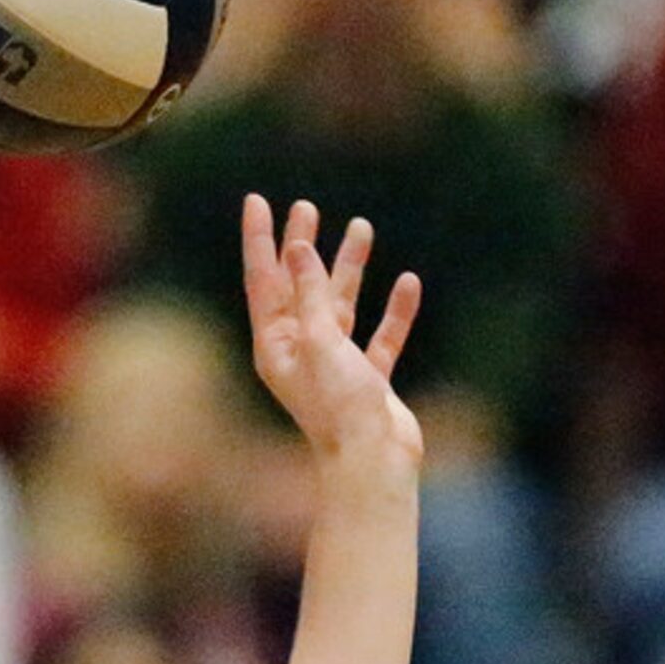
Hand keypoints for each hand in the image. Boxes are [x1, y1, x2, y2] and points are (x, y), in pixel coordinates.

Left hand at [240, 194, 422, 480]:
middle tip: (306, 207)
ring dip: (350, 268)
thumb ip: (310, 293)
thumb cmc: (339, 406)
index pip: (264, 280)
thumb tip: (295, 247)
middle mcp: (300, 352)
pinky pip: (381, 335)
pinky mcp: (368, 379)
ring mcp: (335, 365)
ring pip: (341, 305)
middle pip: (299, 287)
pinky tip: (407, 282)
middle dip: (302, 246)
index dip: (261, 239)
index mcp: (276, 345)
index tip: (257, 200)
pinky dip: (393, 310)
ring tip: (361, 227)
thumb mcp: (320, 340)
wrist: (373, 462)